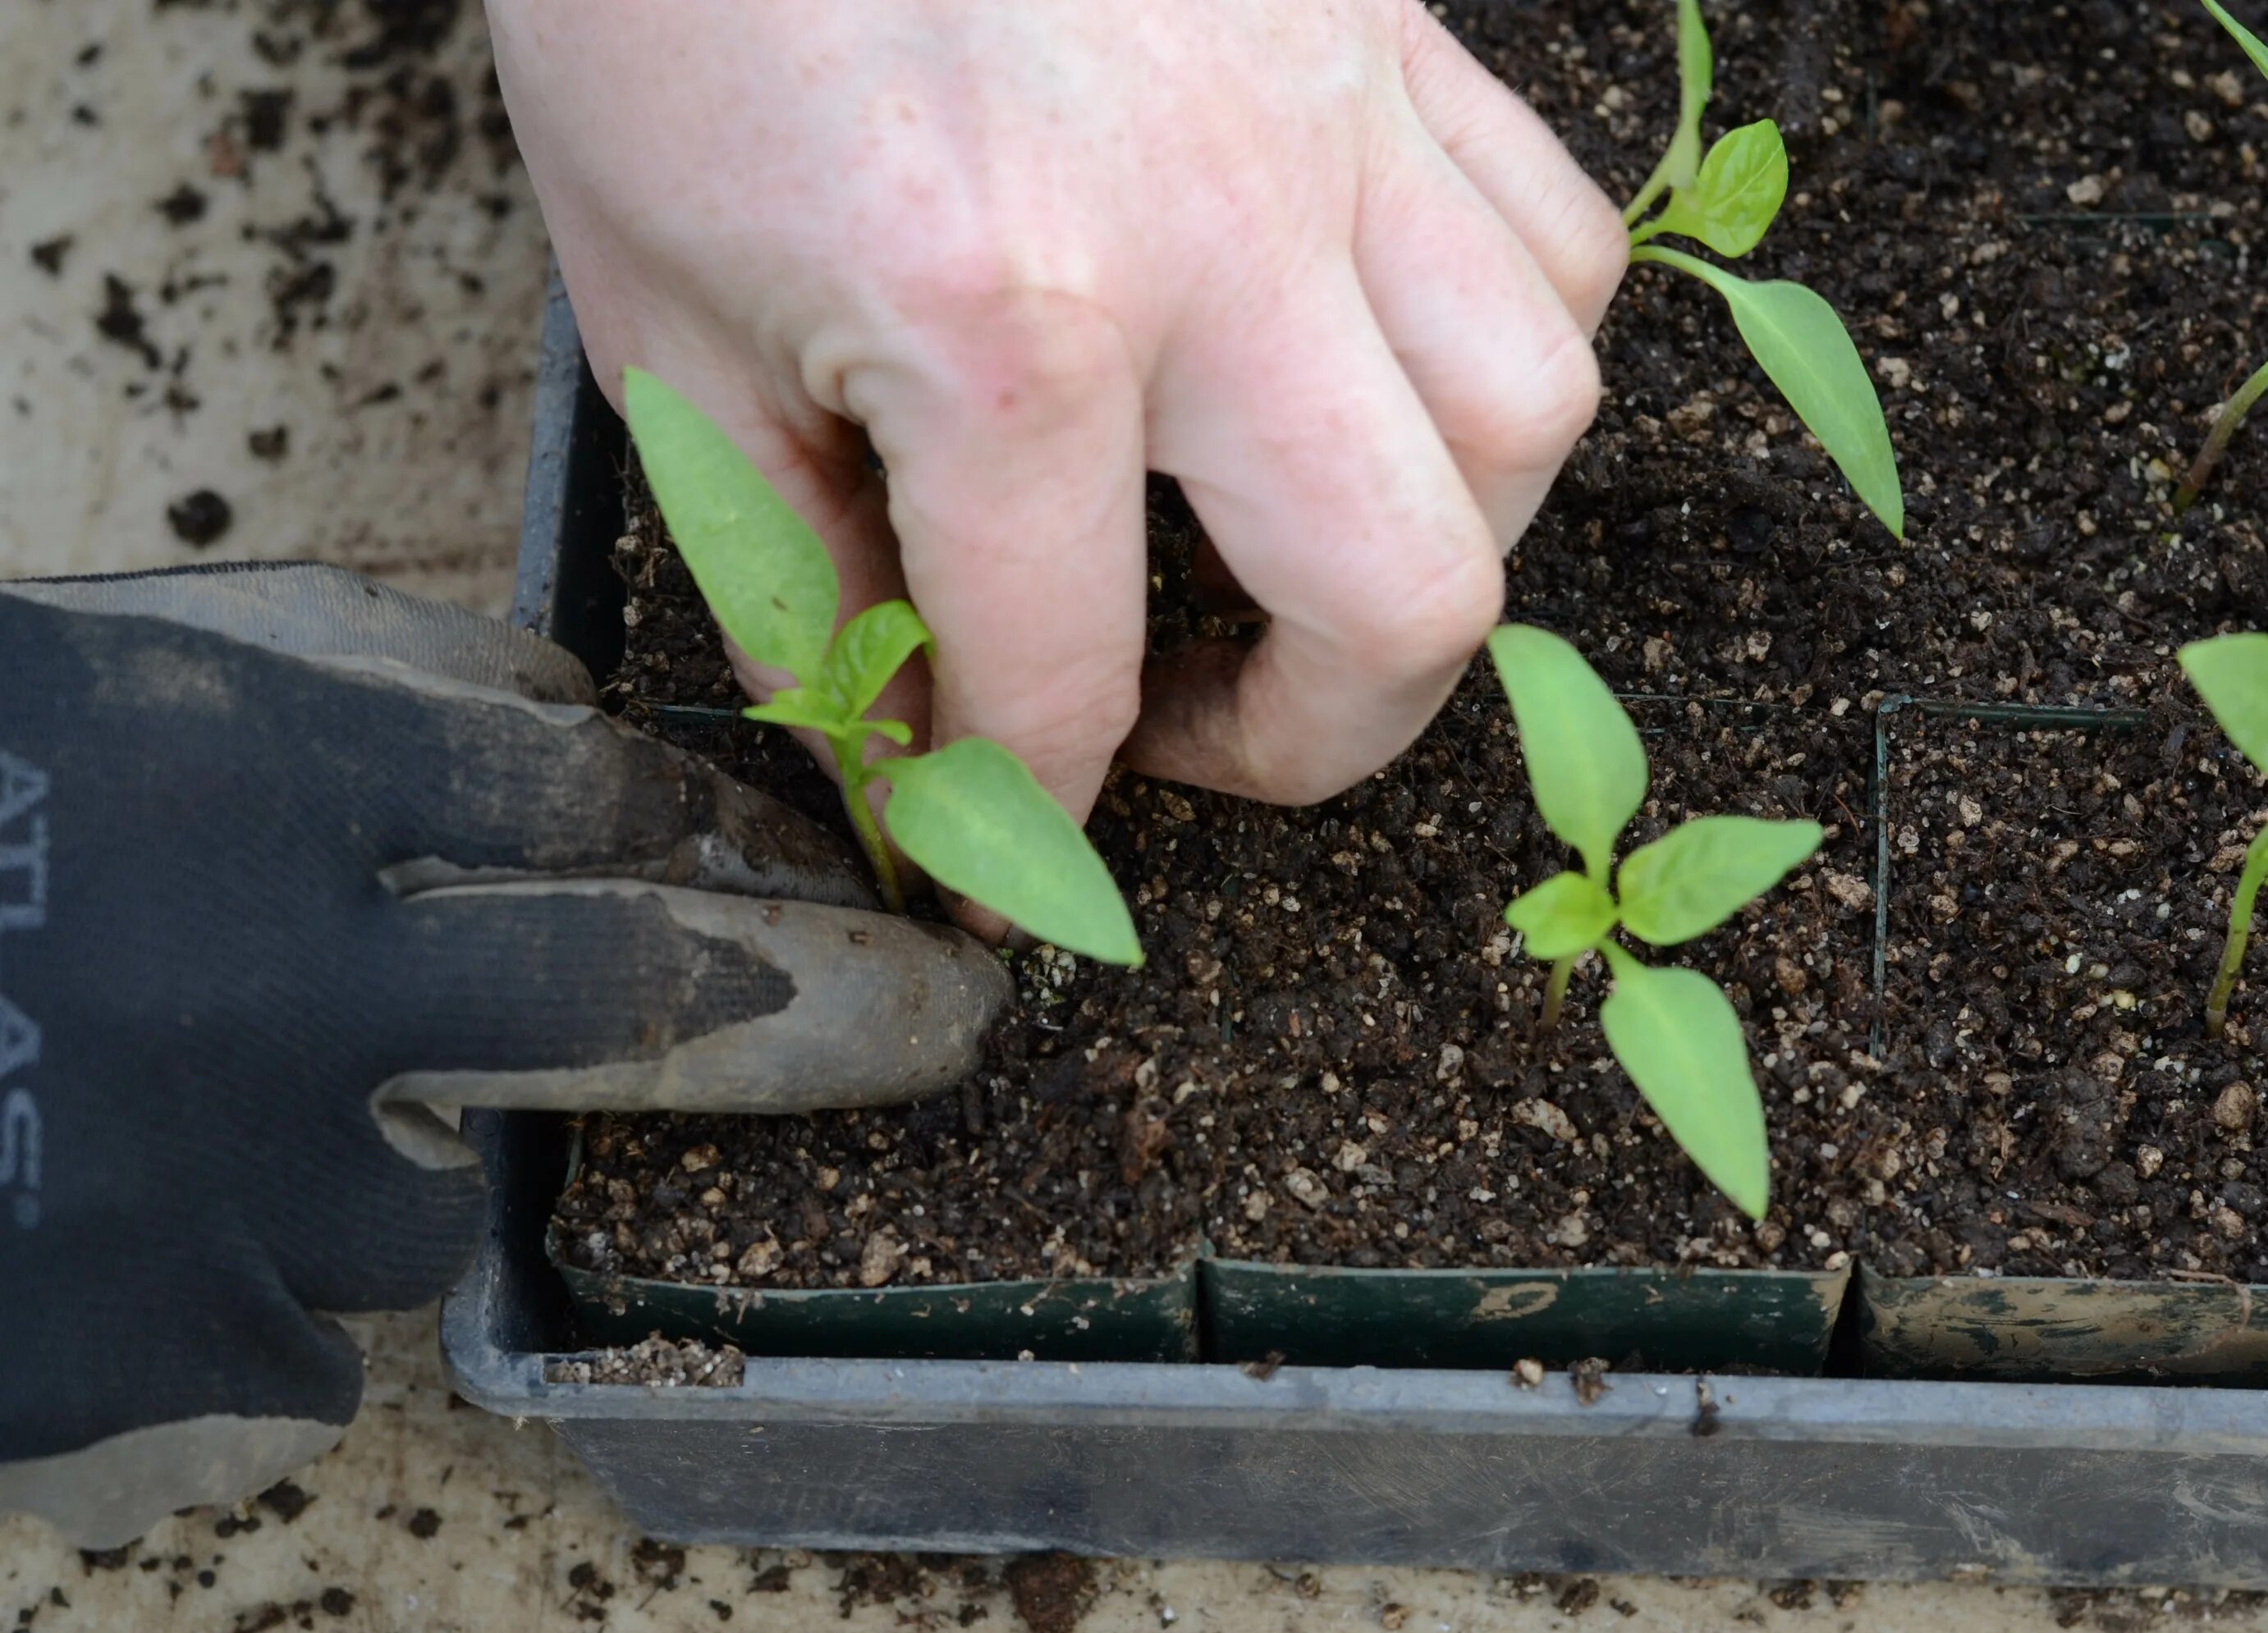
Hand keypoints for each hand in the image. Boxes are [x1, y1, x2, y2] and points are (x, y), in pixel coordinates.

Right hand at [0, 565, 1009, 1546]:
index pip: (597, 802)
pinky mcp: (137, 1354)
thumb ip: (371, 691)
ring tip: (213, 1100)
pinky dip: (245, 1289)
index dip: (749, 846)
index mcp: (257, 777)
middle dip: (832, 1011)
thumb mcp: (139, 680)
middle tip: (953, 1024)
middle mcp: (271, 978)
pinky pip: (285, 1344)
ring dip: (378, 1157)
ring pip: (423, 1200)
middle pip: (634, 996)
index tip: (865, 878)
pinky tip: (125, 1209)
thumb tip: (576, 729)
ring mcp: (209, 1184)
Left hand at [487, 0, 1625, 823]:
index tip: (1000, 865)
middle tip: (1206, 739)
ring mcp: (1327, 114)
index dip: (1025, 825)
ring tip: (1310, 559)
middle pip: (1408, 594)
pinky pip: (1554, 229)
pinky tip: (1382, 372)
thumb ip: (797, 562)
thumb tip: (894, 743)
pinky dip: (1500, 347)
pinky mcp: (1383, 22)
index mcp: (997, 325)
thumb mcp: (664, 316)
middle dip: (1317, 744)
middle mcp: (1210, 234)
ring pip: (1529, 415)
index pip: (1065, 676)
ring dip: (1442, 544)